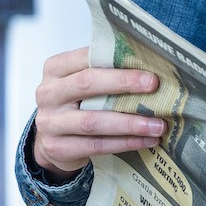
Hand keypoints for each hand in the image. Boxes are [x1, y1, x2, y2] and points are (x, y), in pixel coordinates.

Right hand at [32, 46, 165, 178]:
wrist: (50, 142)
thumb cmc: (75, 104)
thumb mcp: (82, 83)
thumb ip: (105, 71)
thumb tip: (151, 68)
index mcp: (55, 69)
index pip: (85, 58)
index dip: (117, 62)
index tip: (148, 70)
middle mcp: (48, 93)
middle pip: (87, 84)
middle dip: (123, 84)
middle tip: (154, 87)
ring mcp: (50, 122)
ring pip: (93, 121)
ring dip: (129, 123)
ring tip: (157, 125)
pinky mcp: (58, 147)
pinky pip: (96, 145)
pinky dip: (125, 143)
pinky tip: (146, 141)